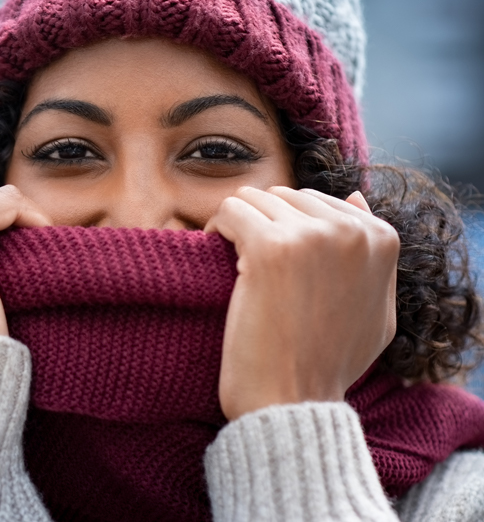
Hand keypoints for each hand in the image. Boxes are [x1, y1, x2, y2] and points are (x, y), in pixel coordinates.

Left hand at [204, 186, 398, 420]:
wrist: (293, 400)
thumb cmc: (329, 363)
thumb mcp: (376, 309)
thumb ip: (371, 255)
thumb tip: (353, 197)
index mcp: (381, 239)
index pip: (317, 202)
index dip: (287, 229)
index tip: (274, 262)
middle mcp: (351, 231)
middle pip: (284, 196)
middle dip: (262, 224)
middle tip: (247, 263)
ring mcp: (311, 236)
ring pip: (254, 199)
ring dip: (238, 226)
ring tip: (232, 262)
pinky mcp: (269, 248)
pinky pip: (230, 211)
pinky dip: (216, 229)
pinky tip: (214, 256)